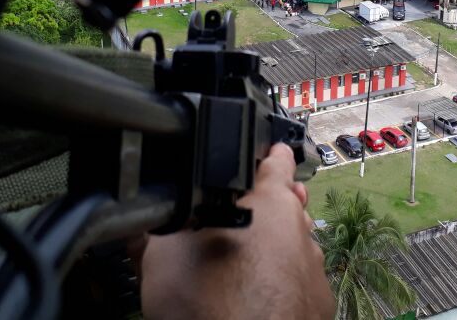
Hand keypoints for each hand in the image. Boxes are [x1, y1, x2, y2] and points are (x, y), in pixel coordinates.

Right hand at [140, 143, 333, 318]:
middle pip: (285, 205)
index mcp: (270, 201)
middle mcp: (301, 229)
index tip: (264, 151)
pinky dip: (279, 284)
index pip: (277, 159)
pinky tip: (253, 297)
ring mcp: (313, 269)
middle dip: (264, 208)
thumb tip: (138, 221)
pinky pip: (297, 282)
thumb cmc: (207, 304)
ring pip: (291, 245)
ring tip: (238, 267)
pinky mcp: (318, 305)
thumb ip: (157, 228)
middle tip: (235, 220)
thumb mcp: (162, 256)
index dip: (266, 153)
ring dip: (271, 248)